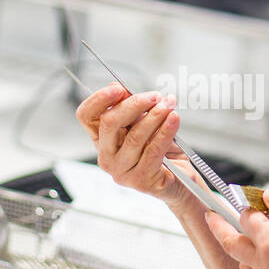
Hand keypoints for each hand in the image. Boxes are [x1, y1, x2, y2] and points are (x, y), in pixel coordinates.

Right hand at [74, 82, 197, 208]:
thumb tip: (125, 90)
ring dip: (155, 115)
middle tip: (154, 96)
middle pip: (109, 123)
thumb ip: (134, 110)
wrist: (182, 181)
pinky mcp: (141, 180)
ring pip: (135, 136)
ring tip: (169, 105)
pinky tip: (174, 120)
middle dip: (134, 104)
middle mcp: (107, 157)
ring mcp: (122, 171)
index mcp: (102, 140)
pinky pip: (153, 150)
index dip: (99, 99)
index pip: (87, 116)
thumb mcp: (146, 125)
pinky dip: (166, 131)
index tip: (119, 88)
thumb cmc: (163, 152)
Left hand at [203, 189, 268, 268]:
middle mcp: (266, 266)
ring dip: (241, 251)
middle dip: (218, 228)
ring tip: (245, 241)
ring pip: (243, 265)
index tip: (242, 201)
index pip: (247, 219)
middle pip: (231, 244)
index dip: (245, 207)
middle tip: (211, 217)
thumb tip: (267, 196)